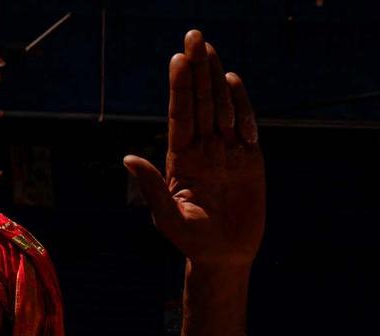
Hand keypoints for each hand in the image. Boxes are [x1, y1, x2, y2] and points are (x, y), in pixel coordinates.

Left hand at [124, 30, 264, 267]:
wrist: (224, 256)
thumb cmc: (191, 240)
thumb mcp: (167, 216)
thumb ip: (152, 186)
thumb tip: (128, 158)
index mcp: (181, 158)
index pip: (181, 115)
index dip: (180, 87)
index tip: (177, 58)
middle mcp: (203, 148)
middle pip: (200, 102)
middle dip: (197, 70)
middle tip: (194, 36)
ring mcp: (227, 151)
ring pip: (221, 108)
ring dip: (216, 79)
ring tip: (209, 49)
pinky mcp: (250, 159)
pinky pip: (245, 126)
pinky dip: (241, 105)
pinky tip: (232, 81)